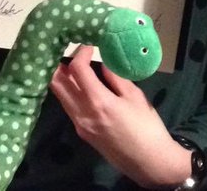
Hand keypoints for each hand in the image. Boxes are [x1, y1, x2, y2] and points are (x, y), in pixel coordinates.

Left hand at [50, 45, 190, 188]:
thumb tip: (103, 62)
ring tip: (74, 66)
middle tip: (70, 52)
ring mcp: (79, 124)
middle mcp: (82, 113)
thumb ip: (116, 78)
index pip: (77, 70)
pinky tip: (82, 86)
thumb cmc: (147, 127)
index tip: (90, 45)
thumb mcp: (135, 97)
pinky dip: (70, 92)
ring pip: (60, 96)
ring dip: (63, 79)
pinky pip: (69, 107)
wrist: (149, 162)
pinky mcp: (82, 132)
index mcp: (98, 102)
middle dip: (60, 64)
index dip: (80, 53)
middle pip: (57, 84)